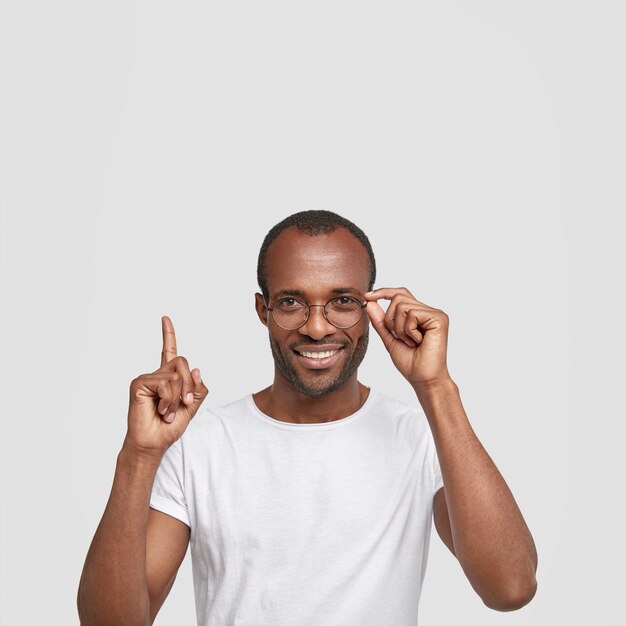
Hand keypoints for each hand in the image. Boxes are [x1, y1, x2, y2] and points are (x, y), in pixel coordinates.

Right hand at [123, 316, 207, 459]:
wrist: (154, 443)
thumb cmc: (169, 428)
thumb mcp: (192, 407)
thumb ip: (198, 389)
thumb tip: (196, 370)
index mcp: (168, 378)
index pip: (169, 351)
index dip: (168, 334)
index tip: (165, 318)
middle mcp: (157, 375)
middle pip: (183, 363)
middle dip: (189, 385)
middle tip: (185, 404)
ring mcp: (147, 378)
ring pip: (176, 375)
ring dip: (178, 397)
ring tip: (168, 412)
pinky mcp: (139, 383)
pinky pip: (164, 383)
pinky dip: (168, 400)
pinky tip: (161, 411)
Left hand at [364, 288, 450, 387]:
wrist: (423, 379)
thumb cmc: (410, 363)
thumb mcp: (389, 338)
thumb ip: (380, 321)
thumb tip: (369, 301)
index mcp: (418, 314)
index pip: (400, 293)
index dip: (383, 292)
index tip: (367, 296)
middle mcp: (428, 311)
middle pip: (398, 298)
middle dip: (390, 319)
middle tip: (399, 337)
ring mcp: (435, 313)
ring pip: (402, 306)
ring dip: (399, 328)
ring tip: (410, 342)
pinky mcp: (439, 318)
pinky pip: (412, 314)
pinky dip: (408, 330)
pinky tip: (418, 342)